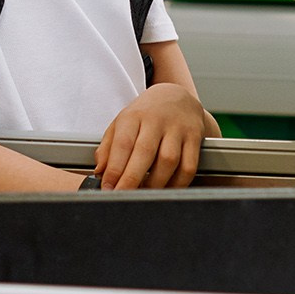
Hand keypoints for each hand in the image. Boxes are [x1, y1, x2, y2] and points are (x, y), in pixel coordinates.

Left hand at [93, 83, 219, 188]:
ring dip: (155, 183)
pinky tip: (166, 190)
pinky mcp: (194, 137)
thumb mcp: (121, 123)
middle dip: (132, 179)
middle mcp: (157, 120)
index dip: (114, 169)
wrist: (177, 96)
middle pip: (145, 152)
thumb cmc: (145, 114)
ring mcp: (178, 128)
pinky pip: (188, 166)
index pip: (122, 144)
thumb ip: (108, 147)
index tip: (108, 188)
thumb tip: (100, 171)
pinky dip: (177, 184)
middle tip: (123, 197)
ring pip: (169, 160)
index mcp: (134, 116)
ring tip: (144, 194)